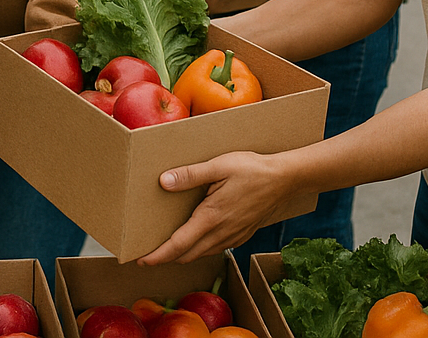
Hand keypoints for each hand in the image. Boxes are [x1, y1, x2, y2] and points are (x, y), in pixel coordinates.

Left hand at [138, 150, 295, 264]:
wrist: (286, 179)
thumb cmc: (252, 169)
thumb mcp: (218, 166)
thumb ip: (190, 175)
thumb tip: (164, 182)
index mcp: (212, 217)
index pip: (179, 244)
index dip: (159, 255)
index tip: (142, 260)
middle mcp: (222, 233)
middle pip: (188, 254)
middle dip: (167, 258)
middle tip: (149, 255)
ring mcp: (234, 236)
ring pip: (202, 253)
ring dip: (184, 254)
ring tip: (168, 248)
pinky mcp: (243, 235)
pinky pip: (216, 248)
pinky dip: (201, 249)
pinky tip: (196, 239)